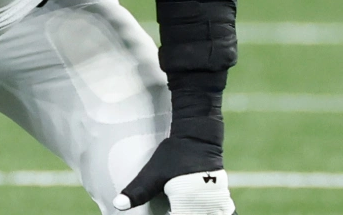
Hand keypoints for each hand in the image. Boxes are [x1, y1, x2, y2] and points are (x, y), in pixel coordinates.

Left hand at [113, 133, 233, 213]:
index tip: (163, 211)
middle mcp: (208, 209)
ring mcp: (219, 206)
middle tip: (168, 207)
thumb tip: (117, 205)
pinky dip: (213, 214)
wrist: (199, 136)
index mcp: (188, 206)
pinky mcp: (224, 201)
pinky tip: (198, 209)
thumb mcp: (153, 173)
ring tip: (178, 206)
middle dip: (179, 214)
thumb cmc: (175, 154)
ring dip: (194, 213)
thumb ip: (137, 192)